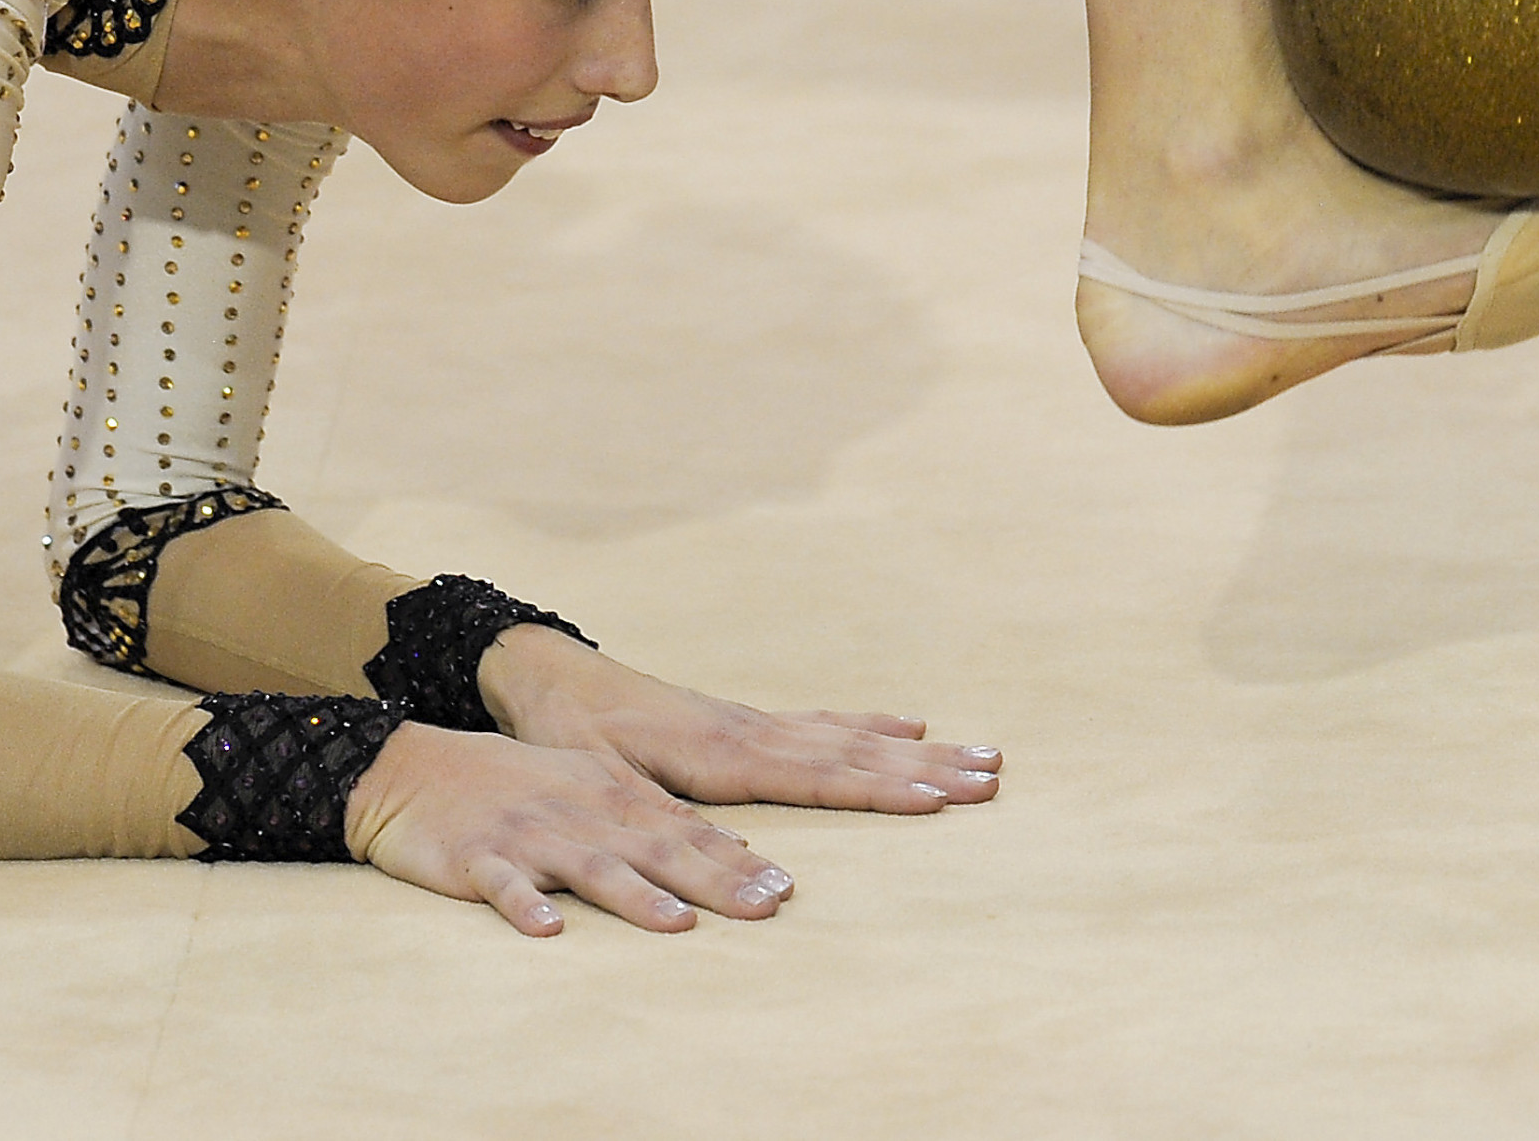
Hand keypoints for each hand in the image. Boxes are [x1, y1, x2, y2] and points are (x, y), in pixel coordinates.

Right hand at [343, 719, 795, 937]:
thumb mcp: (590, 781)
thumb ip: (656, 811)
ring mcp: (528, 836)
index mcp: (608, 794)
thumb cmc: (512, 782)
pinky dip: (526, 906)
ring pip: (588, 867)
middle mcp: (578, 813)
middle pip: (653, 850)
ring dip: (633, 896)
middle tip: (763, 907)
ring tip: (676, 924)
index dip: (735, 860)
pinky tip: (548, 929)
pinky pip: (504, 887)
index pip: (683, 829)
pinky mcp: (478, 860)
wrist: (416, 770)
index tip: (785, 888)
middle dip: (711, 880)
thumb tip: (731, 843)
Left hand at [476, 626, 1003, 812]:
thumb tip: (747, 863)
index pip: (820, 775)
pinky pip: (825, 721)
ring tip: (979, 753)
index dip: (882, 788)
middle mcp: (751, 732)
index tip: (941, 798)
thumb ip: (670, 825)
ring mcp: (752, 722)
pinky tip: (906, 722)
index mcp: (724, 754)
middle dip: (926, 767)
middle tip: (994, 774)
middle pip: (856, 750)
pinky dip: (872, 722)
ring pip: (851, 733)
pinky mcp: (744, 720)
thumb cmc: (569, 734)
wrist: (544, 674)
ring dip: (916, 747)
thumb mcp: (605, 785)